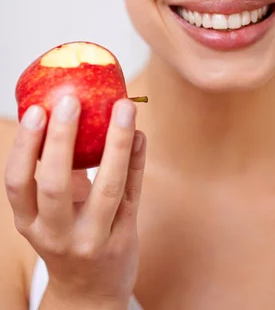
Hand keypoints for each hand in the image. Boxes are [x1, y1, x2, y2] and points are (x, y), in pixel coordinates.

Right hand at [4, 95, 145, 304]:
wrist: (91, 294)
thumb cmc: (67, 237)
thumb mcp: (48, 213)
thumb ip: (57, 171)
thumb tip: (66, 113)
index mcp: (30, 223)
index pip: (18, 183)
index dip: (25, 146)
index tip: (37, 110)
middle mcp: (57, 235)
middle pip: (55, 186)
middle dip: (62, 140)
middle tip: (71, 100)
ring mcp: (94, 239)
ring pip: (106, 188)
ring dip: (115, 143)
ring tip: (123, 107)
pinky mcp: (125, 237)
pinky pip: (133, 191)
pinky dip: (137, 159)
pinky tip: (139, 133)